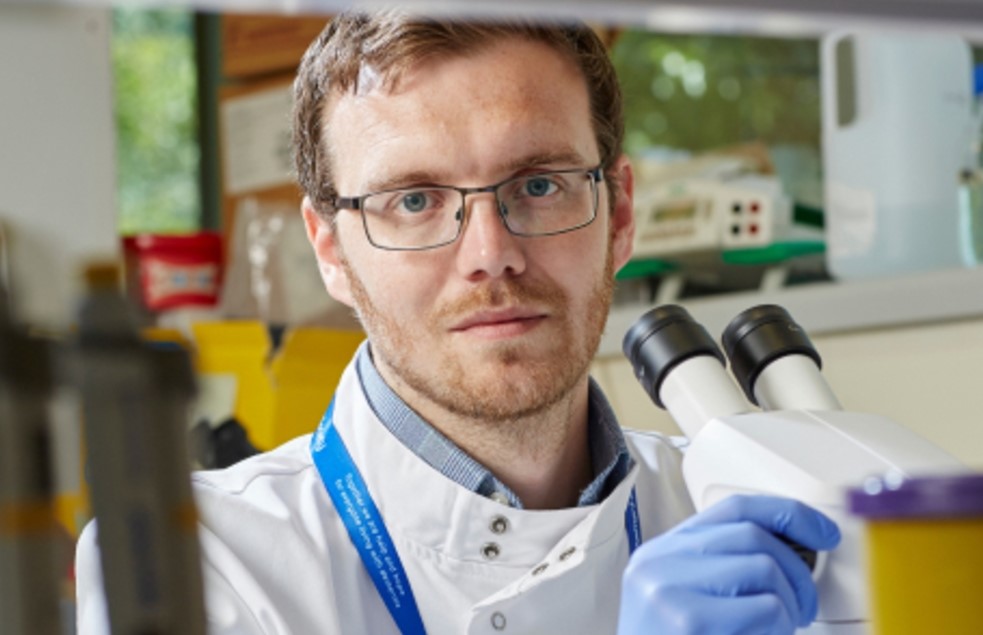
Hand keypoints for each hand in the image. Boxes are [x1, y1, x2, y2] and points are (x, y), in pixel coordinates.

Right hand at [617, 494, 840, 634]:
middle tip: (804, 609)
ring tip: (779, 631)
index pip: (732, 509)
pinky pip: (765, 608)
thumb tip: (796, 550)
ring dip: (789, 605)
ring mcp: (667, 589)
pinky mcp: (686, 620)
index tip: (823, 532)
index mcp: (660, 554)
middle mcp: (658, 563)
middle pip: (753, 535)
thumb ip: (726, 573)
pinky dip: (778, 629)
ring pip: (764, 567)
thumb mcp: (692, 604)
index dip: (787, 513)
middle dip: (798, 571)